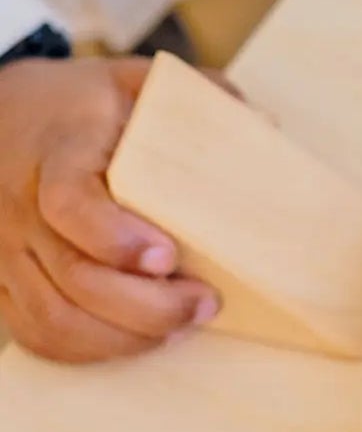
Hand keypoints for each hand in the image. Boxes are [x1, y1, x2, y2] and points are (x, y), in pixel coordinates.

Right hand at [0, 57, 218, 363]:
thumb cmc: (82, 105)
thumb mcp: (134, 81)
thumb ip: (198, 96)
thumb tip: (264, 126)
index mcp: (58, 154)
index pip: (69, 205)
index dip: (116, 240)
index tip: (169, 257)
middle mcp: (22, 208)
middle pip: (73, 277)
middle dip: (147, 307)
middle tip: (206, 303)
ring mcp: (8, 251)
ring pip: (55, 318)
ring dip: (126, 337)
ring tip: (182, 325)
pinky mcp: (5, 282)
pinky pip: (38, 333)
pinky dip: (90, 350)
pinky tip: (138, 339)